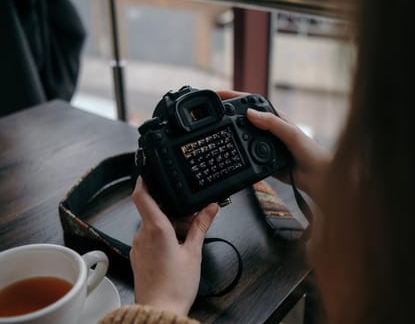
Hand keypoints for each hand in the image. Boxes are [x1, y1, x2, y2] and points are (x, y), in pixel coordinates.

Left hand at [130, 177, 218, 315]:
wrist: (160, 311)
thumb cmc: (175, 286)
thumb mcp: (194, 252)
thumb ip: (201, 226)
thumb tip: (210, 208)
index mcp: (155, 229)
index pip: (141, 196)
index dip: (143, 181)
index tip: (148, 172)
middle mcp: (142, 235)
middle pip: (152, 210)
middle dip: (169, 209)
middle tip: (188, 216)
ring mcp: (137, 246)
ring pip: (150, 225)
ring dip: (166, 224)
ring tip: (185, 237)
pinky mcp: (138, 257)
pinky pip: (148, 238)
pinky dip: (160, 236)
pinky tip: (175, 248)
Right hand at [216, 90, 330, 200]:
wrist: (316, 177)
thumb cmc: (310, 152)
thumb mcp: (291, 134)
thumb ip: (272, 123)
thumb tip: (250, 113)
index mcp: (274, 118)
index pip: (251, 103)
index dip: (234, 97)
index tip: (219, 95)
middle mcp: (267, 129)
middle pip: (242, 118)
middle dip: (226, 113)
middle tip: (211, 112)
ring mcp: (263, 144)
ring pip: (241, 136)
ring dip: (229, 132)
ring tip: (214, 129)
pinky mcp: (260, 160)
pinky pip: (245, 154)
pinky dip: (236, 151)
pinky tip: (228, 149)